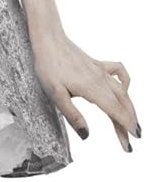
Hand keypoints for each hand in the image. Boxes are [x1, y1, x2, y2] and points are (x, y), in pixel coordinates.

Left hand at [30, 29, 139, 152]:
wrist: (48, 40)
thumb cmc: (48, 67)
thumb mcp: (55, 95)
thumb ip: (72, 116)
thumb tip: (86, 136)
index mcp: (91, 89)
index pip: (115, 110)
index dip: (125, 126)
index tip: (134, 139)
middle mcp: (101, 80)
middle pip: (122, 104)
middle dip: (129, 122)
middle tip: (132, 141)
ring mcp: (101, 71)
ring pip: (122, 92)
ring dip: (129, 108)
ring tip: (133, 124)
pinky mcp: (98, 65)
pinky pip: (119, 72)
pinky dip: (126, 82)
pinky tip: (125, 90)